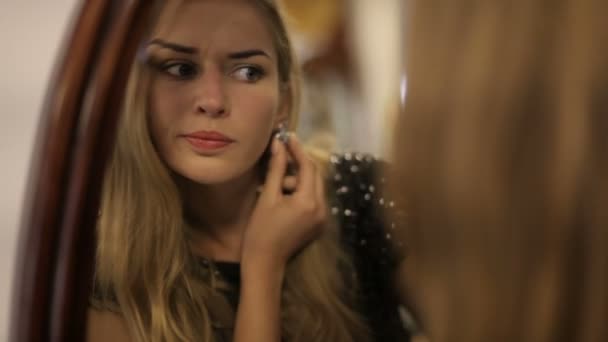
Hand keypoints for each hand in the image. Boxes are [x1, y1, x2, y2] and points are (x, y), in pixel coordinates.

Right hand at [241, 134, 326, 267]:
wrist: (265, 263)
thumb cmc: (261, 231)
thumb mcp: (267, 197)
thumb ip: (276, 169)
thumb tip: (278, 144)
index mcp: (309, 201)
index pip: (308, 167)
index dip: (298, 149)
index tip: (287, 136)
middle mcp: (322, 208)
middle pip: (315, 175)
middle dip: (298, 164)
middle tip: (280, 155)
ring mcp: (322, 217)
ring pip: (314, 186)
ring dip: (298, 180)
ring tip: (276, 186)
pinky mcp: (319, 223)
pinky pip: (313, 198)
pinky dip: (301, 191)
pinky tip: (284, 194)